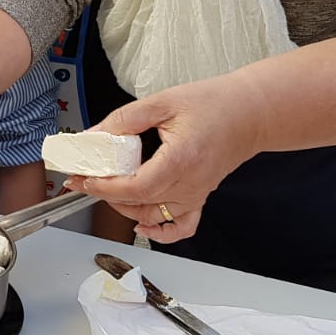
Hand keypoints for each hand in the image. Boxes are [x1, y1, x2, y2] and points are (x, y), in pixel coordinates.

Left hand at [62, 71, 263, 243]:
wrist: (251, 112)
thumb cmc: (215, 104)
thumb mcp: (162, 102)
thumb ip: (125, 120)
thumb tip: (95, 135)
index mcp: (180, 160)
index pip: (135, 188)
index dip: (104, 188)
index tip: (84, 179)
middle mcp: (189, 184)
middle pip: (139, 204)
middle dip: (106, 194)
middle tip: (85, 178)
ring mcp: (196, 193)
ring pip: (154, 217)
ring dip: (126, 208)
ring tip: (107, 189)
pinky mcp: (200, 196)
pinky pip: (182, 226)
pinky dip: (161, 232)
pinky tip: (142, 225)